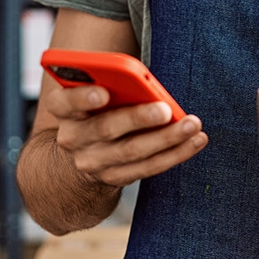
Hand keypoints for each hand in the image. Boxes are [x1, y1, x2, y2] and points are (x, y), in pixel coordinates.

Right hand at [47, 82, 207, 188]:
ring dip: (167, 138)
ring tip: (192, 125)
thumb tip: (143, 81)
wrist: (82, 152)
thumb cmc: (96, 108)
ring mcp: (93, 161)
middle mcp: (73, 138)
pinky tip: (195, 141)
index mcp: (63, 108)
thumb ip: (109, 81)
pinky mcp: (115, 177)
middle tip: (165, 109)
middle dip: (138, 118)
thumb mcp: (91, 91)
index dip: (82, 97)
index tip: (103, 92)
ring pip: (132, 151)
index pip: (65, 102)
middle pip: (105, 128)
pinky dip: (175, 154)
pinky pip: (148, 167)